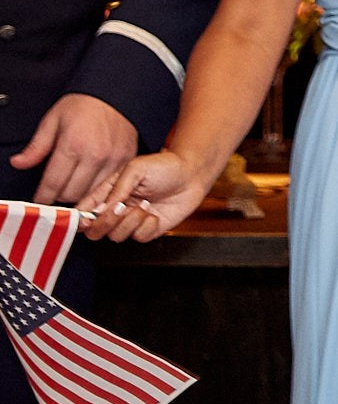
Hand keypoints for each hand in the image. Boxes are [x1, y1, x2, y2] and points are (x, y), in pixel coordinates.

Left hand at [12, 93, 139, 204]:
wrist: (116, 93)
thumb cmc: (84, 104)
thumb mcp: (53, 120)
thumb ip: (36, 146)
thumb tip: (19, 163)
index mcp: (73, 145)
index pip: (53, 184)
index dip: (43, 196)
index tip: (40, 199)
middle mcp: (95, 155)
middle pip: (72, 194)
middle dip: (60, 195)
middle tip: (56, 188)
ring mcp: (113, 159)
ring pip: (92, 194)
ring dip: (80, 193)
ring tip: (74, 185)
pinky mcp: (127, 160)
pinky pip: (110, 185)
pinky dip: (99, 187)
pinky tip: (91, 180)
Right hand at [81, 150, 209, 241]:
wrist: (192, 174)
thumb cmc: (164, 166)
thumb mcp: (135, 170)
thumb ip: (115, 190)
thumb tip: (98, 211)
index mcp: (107, 193)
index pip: (84, 211)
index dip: (78, 219)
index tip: (84, 219)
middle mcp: (117, 210)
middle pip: (95, 231)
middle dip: (106, 223)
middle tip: (122, 208)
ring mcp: (131, 221)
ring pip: (116, 236)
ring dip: (131, 221)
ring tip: (145, 204)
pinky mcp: (148, 229)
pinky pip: (138, 237)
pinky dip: (146, 226)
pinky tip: (154, 213)